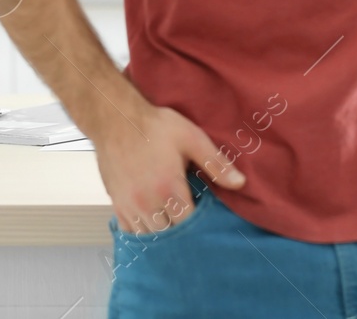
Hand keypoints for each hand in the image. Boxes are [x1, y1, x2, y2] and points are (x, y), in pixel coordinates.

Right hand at [92, 100, 245, 234]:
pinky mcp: (116, 203)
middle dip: (184, 234)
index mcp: (168, 188)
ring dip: (164, 235)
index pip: (189, 225)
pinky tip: (155, 224)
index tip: (211, 221)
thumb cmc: (155, 127)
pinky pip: (130, 231)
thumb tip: (240, 183)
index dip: (202, 227)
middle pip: (169, 235)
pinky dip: (144, 233)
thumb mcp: (192, 138)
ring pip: (149, 237)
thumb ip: (216, 163)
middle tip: (197, 226)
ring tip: (178, 225)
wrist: (116, 119)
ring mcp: (128, 205)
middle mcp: (146, 203)